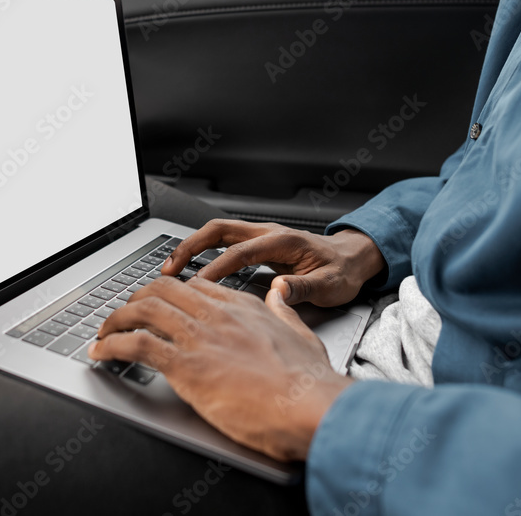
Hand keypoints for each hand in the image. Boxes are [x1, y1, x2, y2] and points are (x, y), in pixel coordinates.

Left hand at [89, 276, 352, 461]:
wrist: (309, 405)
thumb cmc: (309, 381)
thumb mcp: (301, 332)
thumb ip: (283, 310)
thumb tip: (277, 293)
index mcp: (241, 307)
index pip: (193, 286)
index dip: (167, 291)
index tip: (156, 302)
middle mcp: (216, 315)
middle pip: (161, 290)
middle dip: (135, 300)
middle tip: (123, 316)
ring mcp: (199, 338)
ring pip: (142, 310)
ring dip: (114, 320)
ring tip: (103, 333)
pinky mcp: (186, 366)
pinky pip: (136, 344)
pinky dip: (112, 346)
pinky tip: (102, 354)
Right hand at [162, 219, 385, 307]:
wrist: (352, 259)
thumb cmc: (342, 271)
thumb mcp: (330, 285)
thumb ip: (304, 288)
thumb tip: (278, 291)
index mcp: (283, 242)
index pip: (241, 252)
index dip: (217, 267)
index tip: (198, 284)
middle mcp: (268, 233)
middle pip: (219, 230)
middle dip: (190, 246)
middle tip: (168, 269)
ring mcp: (261, 236)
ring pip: (218, 233)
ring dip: (192, 247)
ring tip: (169, 270)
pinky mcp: (258, 245)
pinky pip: (224, 243)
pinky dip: (203, 252)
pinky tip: (191, 271)